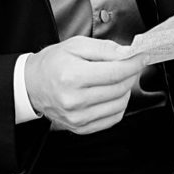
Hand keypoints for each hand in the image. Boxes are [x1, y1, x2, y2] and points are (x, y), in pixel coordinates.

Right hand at [25, 37, 147, 134]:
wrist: (31, 85)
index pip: (115, 72)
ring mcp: (78, 117)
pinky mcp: (80, 127)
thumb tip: (127, 53)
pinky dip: (118, 105)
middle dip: (130, 74)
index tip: (142, 57)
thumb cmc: (52, 63)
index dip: (134, 64)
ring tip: (117, 78)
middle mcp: (75, 100)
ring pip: (119, 104)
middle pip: (119, 88)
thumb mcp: (75, 45)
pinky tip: (111, 93)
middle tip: (129, 64)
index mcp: (72, 77)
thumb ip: (104, 48)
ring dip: (125, 89)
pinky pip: (112, 118)